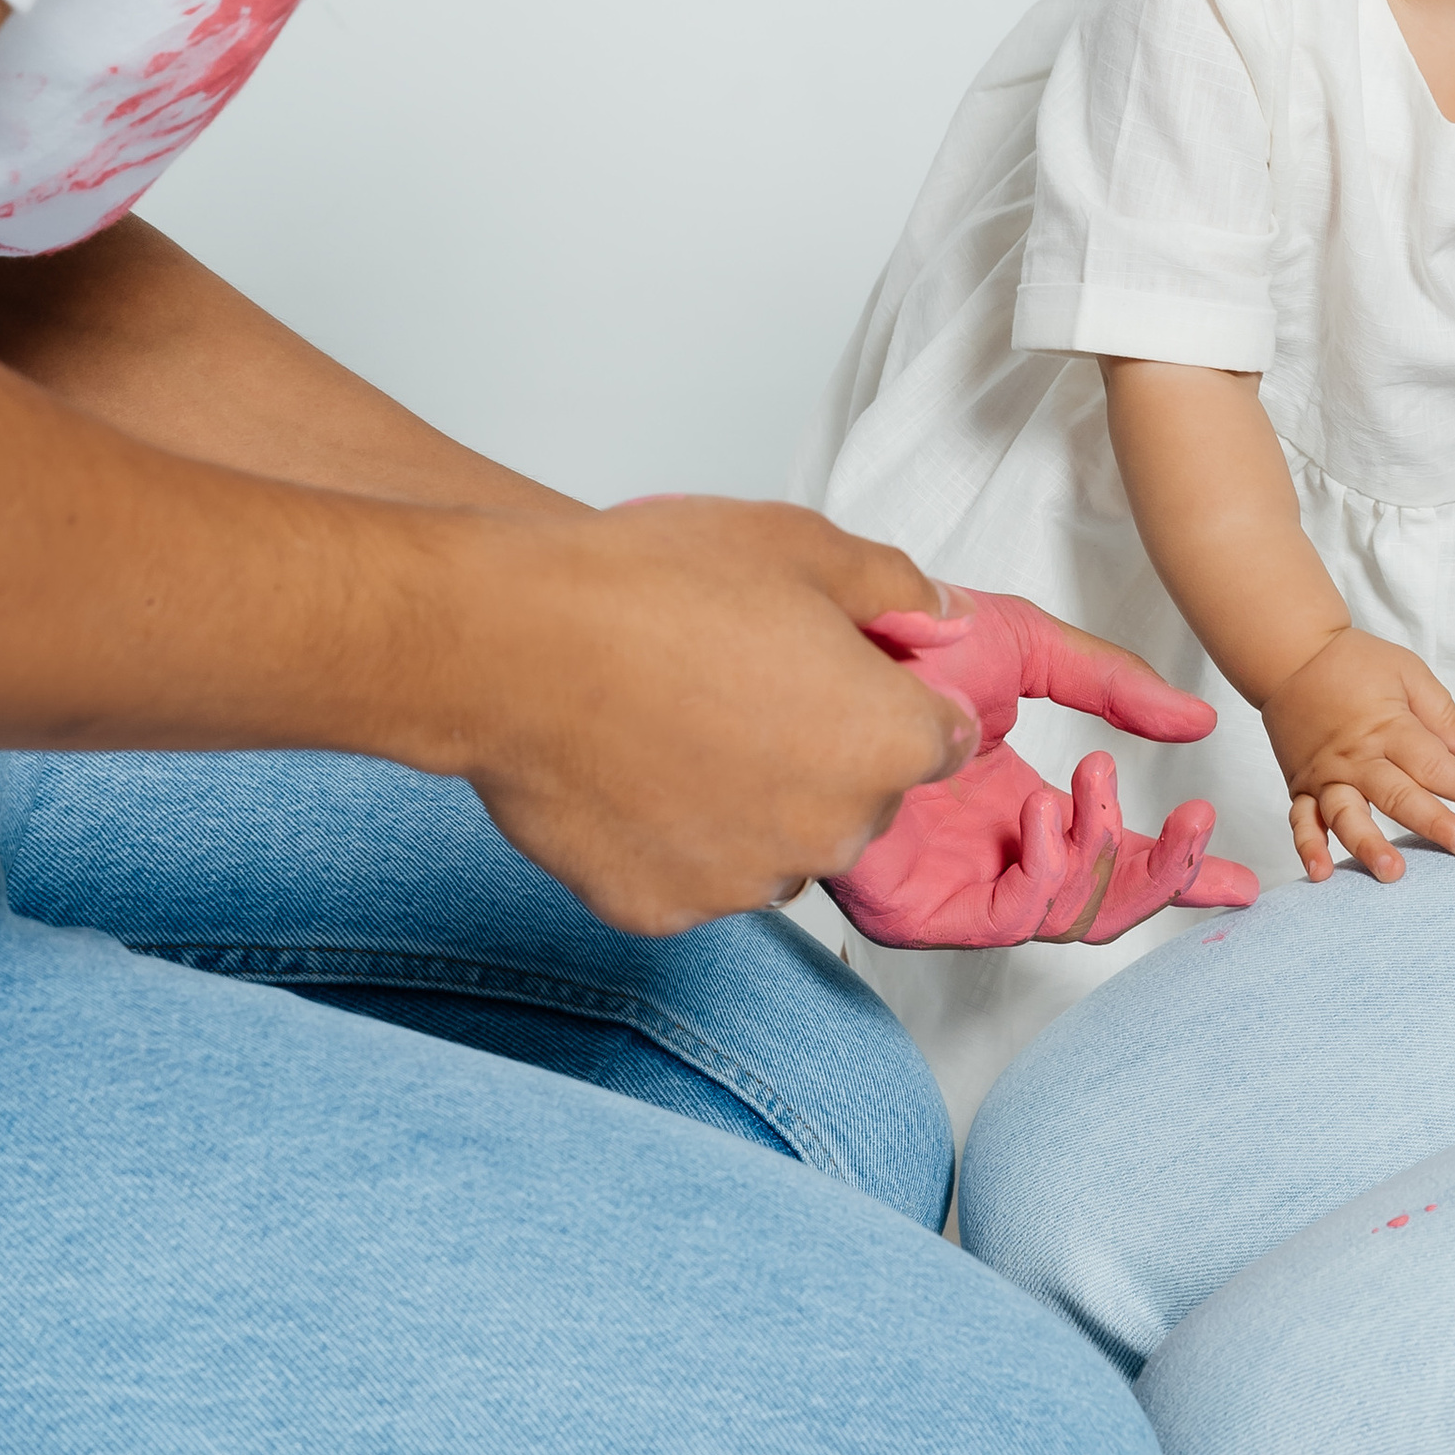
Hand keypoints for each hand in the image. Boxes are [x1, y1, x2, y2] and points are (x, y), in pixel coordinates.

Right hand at [453, 499, 977, 933]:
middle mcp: (831, 831)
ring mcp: (746, 882)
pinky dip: (673, 834)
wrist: (515, 645)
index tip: (844, 672)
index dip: (893, 697)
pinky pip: (692, 875)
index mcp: (885, 743)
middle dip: (822, 751)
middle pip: (858, 798)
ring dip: (751, 801)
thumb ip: (894, 585)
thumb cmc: (650, 589)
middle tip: (743, 684)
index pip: (940, 739)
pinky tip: (633, 769)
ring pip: (776, 844)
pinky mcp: (664, 909)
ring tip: (679, 724)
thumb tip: (938, 610)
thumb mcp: (800, 545)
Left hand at [823, 589, 1258, 948]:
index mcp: (1016, 804)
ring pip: (1067, 918)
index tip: (1245, 880)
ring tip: (1094, 783)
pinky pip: (1010, 918)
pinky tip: (1045, 811)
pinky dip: (1048, 870)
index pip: (1111, 860)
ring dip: (1106, 854)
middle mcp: (987, 852)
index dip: (1181, 872)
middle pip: (1100, 905)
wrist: (834, 637)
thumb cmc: (903, 636)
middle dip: (1163, 873)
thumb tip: (1196, 723)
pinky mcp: (914, 908)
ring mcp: (951, 884)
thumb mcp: (1031, 648)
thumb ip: (1115, 688)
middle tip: (1196, 826)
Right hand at [1261, 625, 1454, 882]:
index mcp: (1388, 727)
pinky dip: (1309, 848)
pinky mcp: (1300, 786)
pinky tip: (1322, 874)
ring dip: (1369, 845)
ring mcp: (1326, 775)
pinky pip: (1302, 821)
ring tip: (1392, 872)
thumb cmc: (1352, 662)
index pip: (1432, 763)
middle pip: (1399, 796)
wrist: (1289, 655)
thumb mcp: (1406, 671)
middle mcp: (1357, 757)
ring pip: (1348, 816)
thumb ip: (1440, 711)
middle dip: (1434, 823)